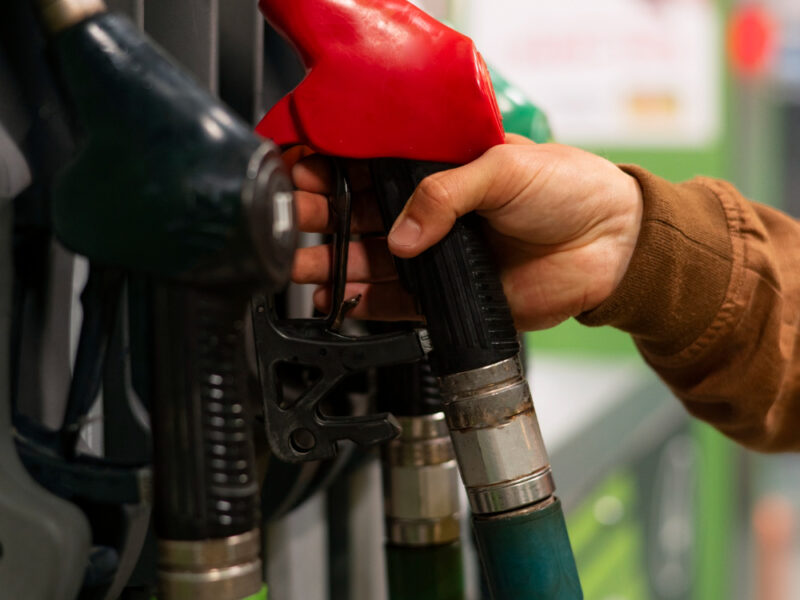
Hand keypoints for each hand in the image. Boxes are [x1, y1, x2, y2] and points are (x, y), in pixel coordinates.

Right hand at [288, 134, 642, 330]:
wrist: (611, 243)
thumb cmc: (568, 188)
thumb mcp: (502, 167)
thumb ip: (445, 194)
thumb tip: (403, 234)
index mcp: (440, 173)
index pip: (373, 171)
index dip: (334, 173)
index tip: (303, 177)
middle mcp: (434, 216)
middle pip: (362, 218)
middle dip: (323, 221)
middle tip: (294, 225)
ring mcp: (439, 258)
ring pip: (372, 262)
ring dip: (333, 266)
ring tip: (302, 268)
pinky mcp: (450, 298)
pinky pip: (398, 303)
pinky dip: (365, 303)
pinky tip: (339, 299)